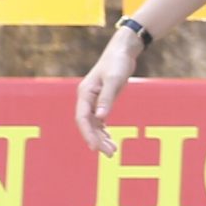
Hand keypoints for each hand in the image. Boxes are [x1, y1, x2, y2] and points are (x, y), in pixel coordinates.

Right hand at [75, 30, 141, 155]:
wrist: (123, 51)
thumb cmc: (117, 63)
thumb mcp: (114, 80)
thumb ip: (106, 98)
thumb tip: (101, 118)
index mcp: (85, 93)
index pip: (83, 118)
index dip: (88, 134)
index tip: (95, 148)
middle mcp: (86, 98)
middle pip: (88, 124)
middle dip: (97, 140)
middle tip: (110, 153)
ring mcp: (93, 100)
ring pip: (93, 124)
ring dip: (101, 138)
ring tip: (112, 151)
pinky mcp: (101, 100)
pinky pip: (99, 120)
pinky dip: (104, 131)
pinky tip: (110, 140)